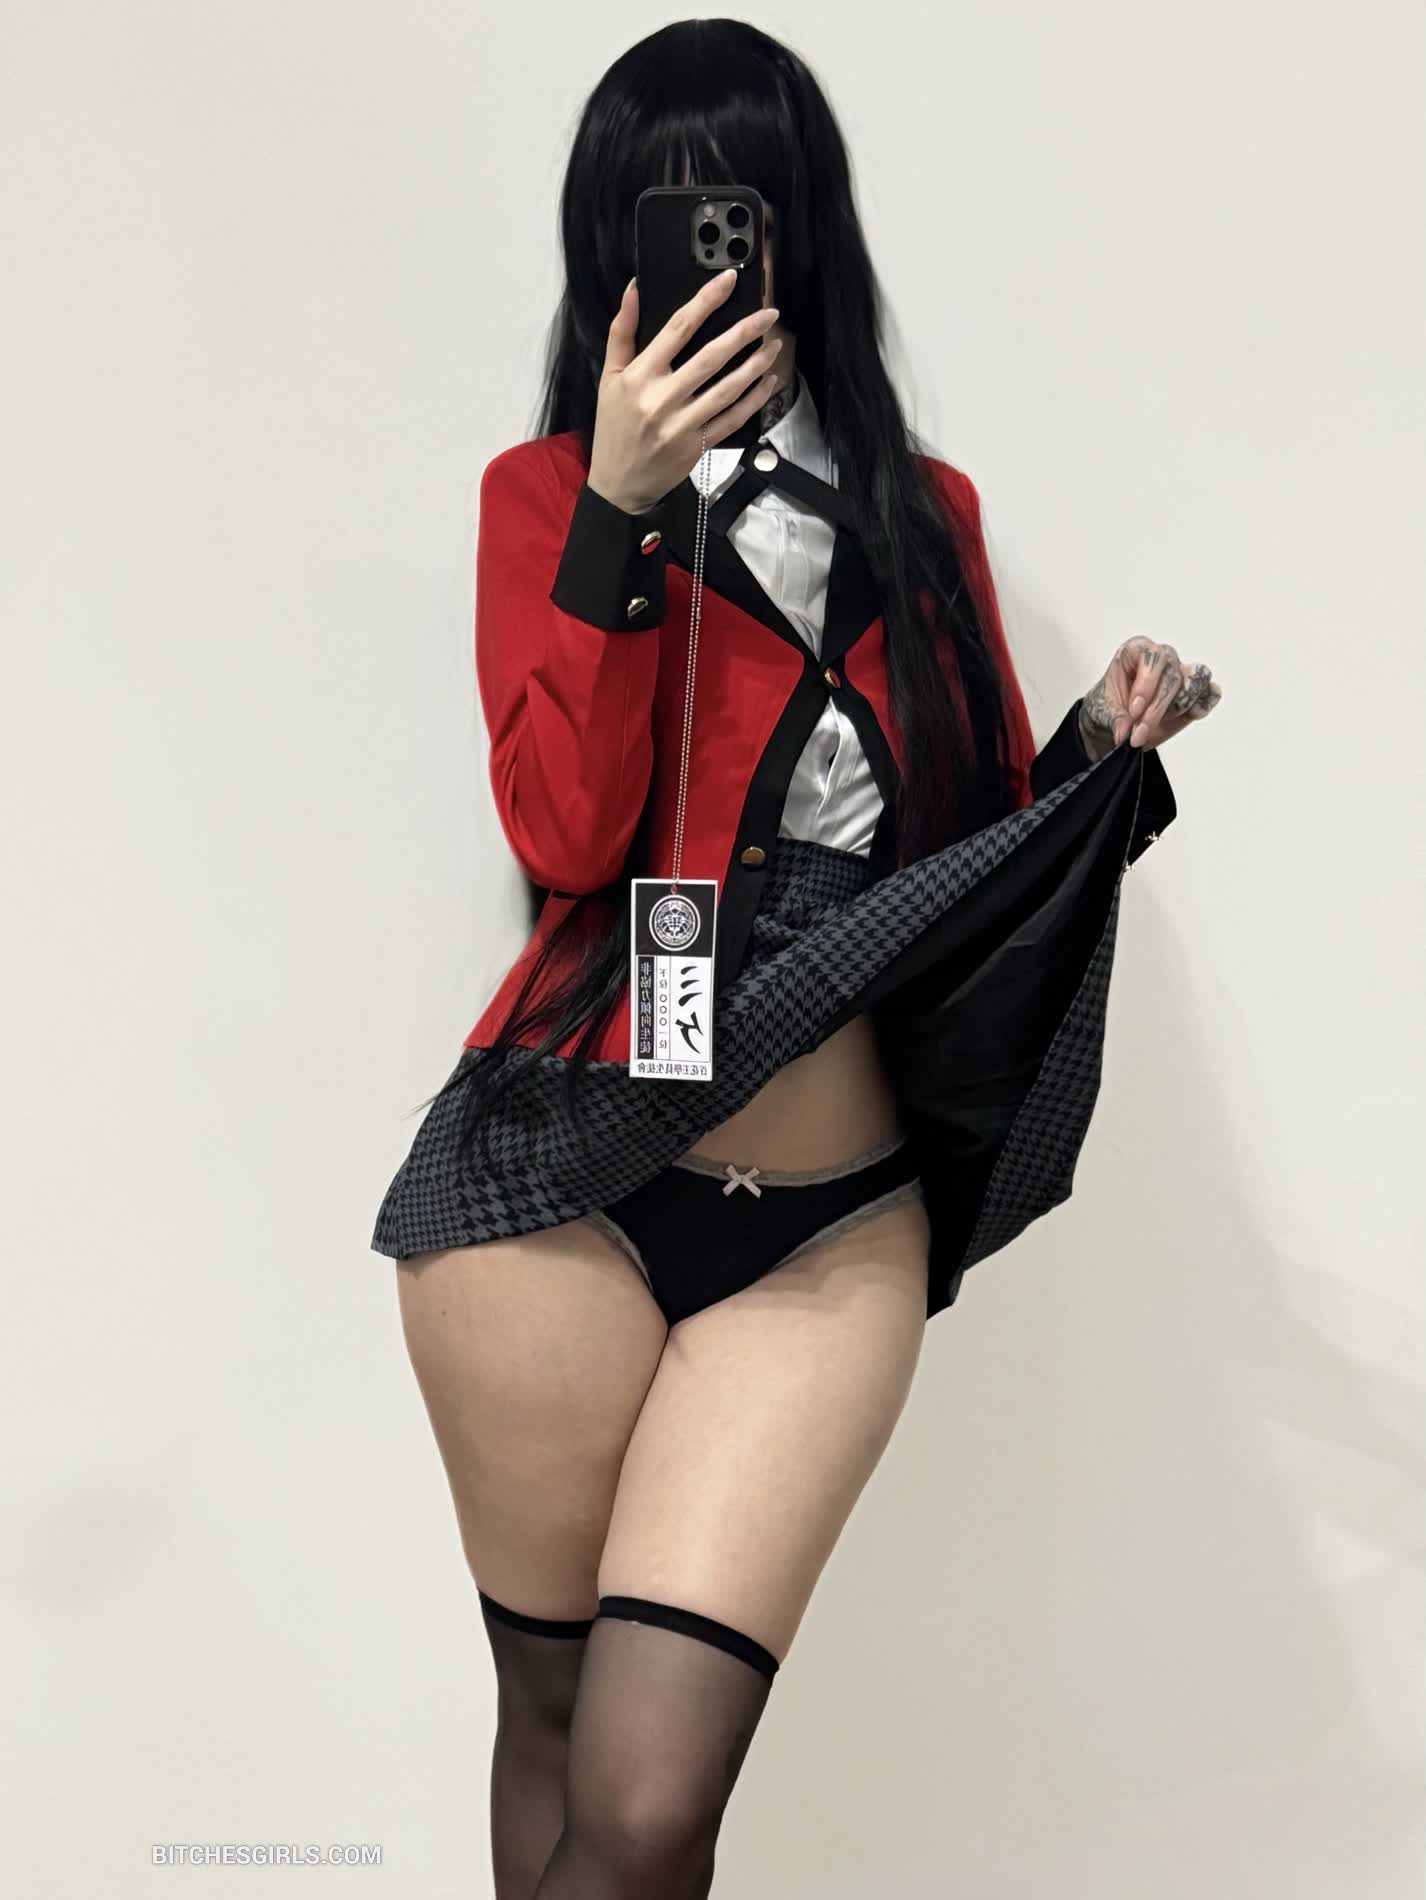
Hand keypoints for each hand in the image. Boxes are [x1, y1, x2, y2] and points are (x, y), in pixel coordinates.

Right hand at [587, 269, 782, 515]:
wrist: (619, 483)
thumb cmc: (614, 426)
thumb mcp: (609, 377)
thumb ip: (621, 332)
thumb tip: (634, 288)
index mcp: (640, 375)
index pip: (677, 328)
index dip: (705, 301)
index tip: (728, 280)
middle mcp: (662, 399)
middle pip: (710, 357)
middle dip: (743, 332)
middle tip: (768, 314)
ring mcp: (682, 425)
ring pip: (727, 389)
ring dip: (755, 365)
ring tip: (774, 344)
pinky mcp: (697, 447)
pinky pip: (732, 419)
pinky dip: (753, 400)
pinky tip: (768, 381)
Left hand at [1077, 636, 1222, 760]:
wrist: (1122, 724)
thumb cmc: (1112, 706)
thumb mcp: (1104, 712)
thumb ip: (1115, 719)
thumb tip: (1123, 732)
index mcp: (1136, 651)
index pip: (1152, 657)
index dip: (1146, 684)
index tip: (1134, 710)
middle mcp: (1162, 657)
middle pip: (1172, 676)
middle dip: (1156, 710)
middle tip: (1138, 733)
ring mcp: (1181, 673)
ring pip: (1196, 681)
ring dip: (1179, 708)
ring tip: (1160, 723)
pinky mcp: (1195, 692)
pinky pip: (1210, 692)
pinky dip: (1203, 705)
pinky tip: (1190, 715)